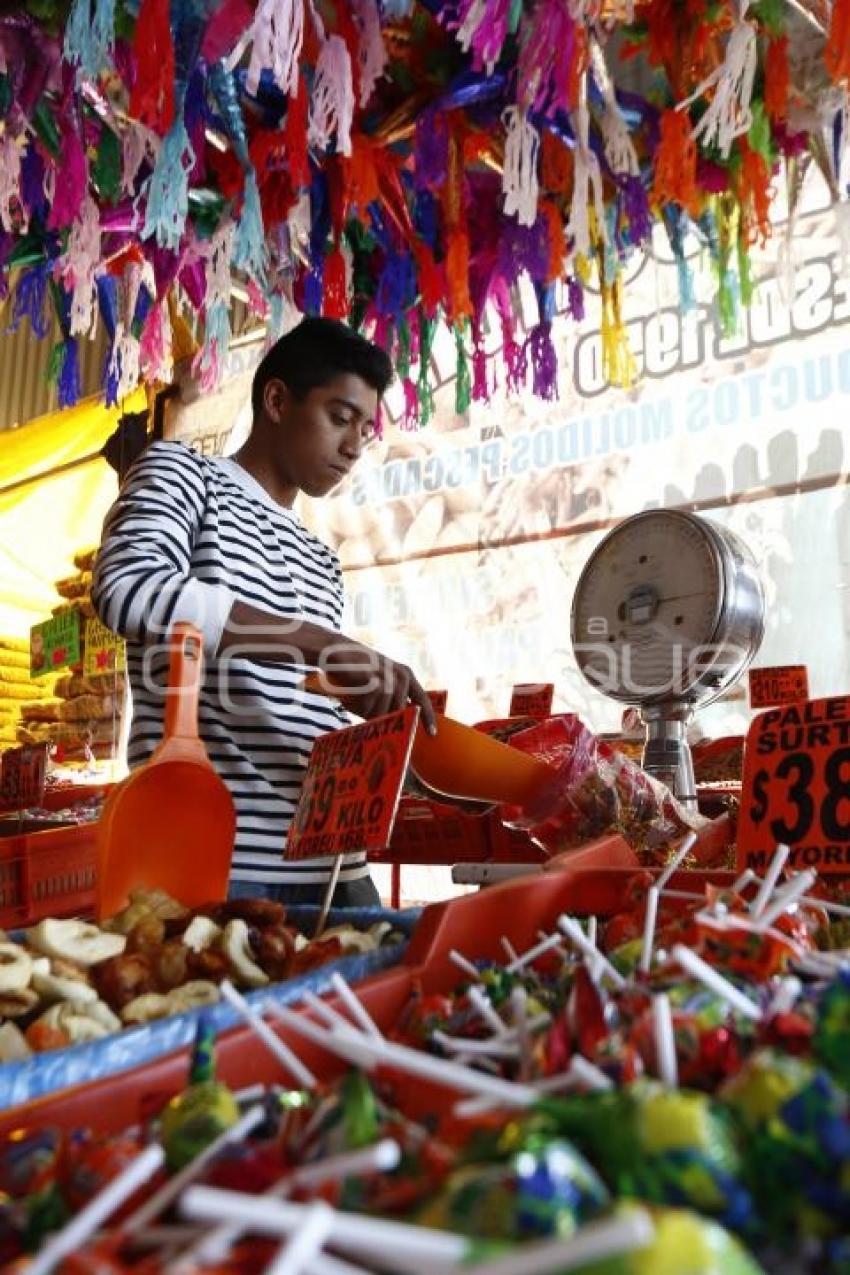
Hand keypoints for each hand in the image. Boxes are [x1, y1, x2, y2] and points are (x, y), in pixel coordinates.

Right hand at [319, 640, 437, 733]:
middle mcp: (401, 674)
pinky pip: (372, 705)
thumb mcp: (377, 686)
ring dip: (371, 713)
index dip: (427, 718)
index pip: (422, 699)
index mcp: (405, 675)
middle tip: (371, 722)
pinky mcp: (375, 678)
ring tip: (357, 705)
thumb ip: (387, 703)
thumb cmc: (355, 673)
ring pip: (385, 710)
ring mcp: (389, 675)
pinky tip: (353, 699)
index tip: (433, 734)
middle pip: (400, 711)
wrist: (334, 652)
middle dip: (386, 720)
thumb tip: (393, 728)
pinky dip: (362, 707)